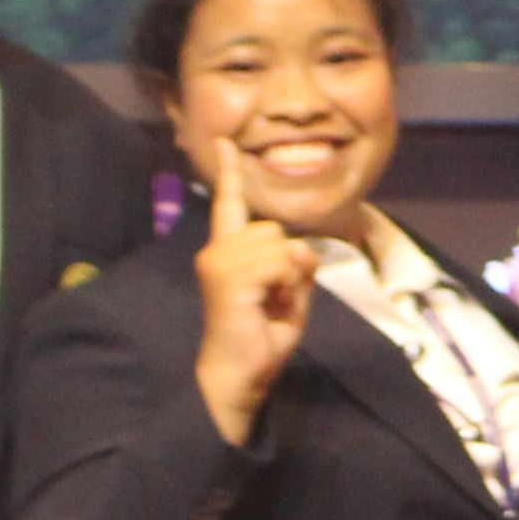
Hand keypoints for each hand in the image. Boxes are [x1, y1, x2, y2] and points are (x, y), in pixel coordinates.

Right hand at [190, 165, 319, 444]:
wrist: (238, 377)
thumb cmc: (260, 341)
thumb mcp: (291, 296)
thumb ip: (298, 265)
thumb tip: (301, 247)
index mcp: (228, 253)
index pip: (230, 205)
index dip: (230, 172)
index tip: (228, 142)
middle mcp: (217, 250)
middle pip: (276, 230)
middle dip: (289, 265)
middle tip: (273, 301)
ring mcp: (219, 260)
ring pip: (280, 243)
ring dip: (288, 277)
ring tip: (268, 305)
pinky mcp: (227, 274)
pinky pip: (279, 261)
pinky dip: (285, 285)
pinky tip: (266, 306)